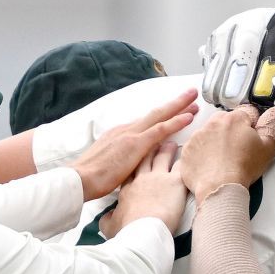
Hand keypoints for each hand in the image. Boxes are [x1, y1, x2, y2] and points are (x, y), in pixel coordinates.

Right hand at [70, 89, 198, 199]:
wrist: (79, 180)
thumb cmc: (91, 179)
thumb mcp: (109, 166)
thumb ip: (121, 162)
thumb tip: (129, 167)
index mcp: (120, 134)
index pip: (146, 123)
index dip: (162, 116)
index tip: (174, 112)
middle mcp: (126, 130)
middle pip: (155, 114)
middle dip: (174, 103)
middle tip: (190, 94)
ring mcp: (131, 135)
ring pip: (160, 117)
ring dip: (179, 107)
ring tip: (195, 99)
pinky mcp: (136, 144)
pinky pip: (160, 130)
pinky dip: (176, 122)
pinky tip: (189, 117)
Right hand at [113, 143, 188, 234]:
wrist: (142, 231)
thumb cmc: (127, 230)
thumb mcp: (109, 225)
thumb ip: (107, 219)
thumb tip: (105, 218)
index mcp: (127, 189)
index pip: (130, 171)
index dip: (133, 163)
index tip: (135, 158)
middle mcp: (142, 179)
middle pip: (145, 159)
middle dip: (149, 150)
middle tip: (154, 143)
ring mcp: (158, 178)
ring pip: (162, 157)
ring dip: (167, 149)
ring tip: (171, 144)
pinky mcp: (174, 182)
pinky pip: (181, 166)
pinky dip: (185, 159)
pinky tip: (189, 155)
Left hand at [179, 105, 274, 199]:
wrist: (219, 188)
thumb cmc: (244, 167)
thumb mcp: (268, 146)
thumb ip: (272, 125)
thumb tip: (274, 112)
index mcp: (235, 118)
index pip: (246, 114)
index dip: (251, 128)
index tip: (250, 141)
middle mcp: (213, 122)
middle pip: (225, 122)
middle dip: (231, 132)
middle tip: (237, 152)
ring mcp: (197, 135)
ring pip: (210, 133)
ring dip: (215, 142)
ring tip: (223, 160)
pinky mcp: (187, 150)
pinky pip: (196, 147)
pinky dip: (202, 154)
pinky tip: (210, 166)